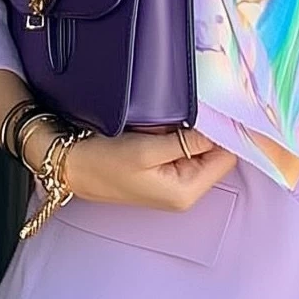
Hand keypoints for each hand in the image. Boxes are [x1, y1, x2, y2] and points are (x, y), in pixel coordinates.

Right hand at [27, 126, 236, 211]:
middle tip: (192, 110)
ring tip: (174, 117)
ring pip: (201, 145)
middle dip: (208, 129)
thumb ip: (188, 142)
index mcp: (186, 191)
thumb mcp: (148, 150)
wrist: (71, 163)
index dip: (227, 132)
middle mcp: (185, 189)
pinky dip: (180, 131)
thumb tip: (223, 130)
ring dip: (193, 128)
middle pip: (216, 151)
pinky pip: (185, 144)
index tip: (223, 107)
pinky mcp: (164, 168)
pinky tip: (166, 123)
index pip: (227, 157)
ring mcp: (175, 179)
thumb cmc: (104, 162)